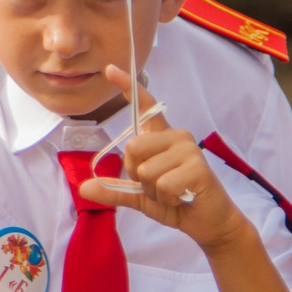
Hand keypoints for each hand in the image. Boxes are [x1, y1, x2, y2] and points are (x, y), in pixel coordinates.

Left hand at [80, 71, 246, 251]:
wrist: (208, 222)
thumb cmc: (177, 203)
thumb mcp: (140, 197)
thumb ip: (114, 190)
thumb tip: (83, 188)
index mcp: (163, 137)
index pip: (145, 107)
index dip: (127, 87)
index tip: (110, 69)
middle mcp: (177, 136)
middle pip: (133, 148)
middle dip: (137, 175)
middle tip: (157, 185)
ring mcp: (189, 149)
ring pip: (146, 171)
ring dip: (154, 192)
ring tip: (173, 193)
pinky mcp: (198, 167)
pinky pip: (163, 184)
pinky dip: (167, 199)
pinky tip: (182, 197)